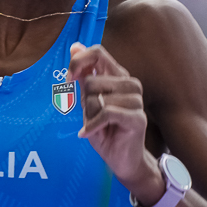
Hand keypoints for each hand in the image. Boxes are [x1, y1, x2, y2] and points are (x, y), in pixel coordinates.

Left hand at [69, 41, 158, 198]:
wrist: (121, 160)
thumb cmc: (104, 130)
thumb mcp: (88, 101)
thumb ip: (83, 75)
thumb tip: (75, 46)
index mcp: (118, 76)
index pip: (98, 52)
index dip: (79, 62)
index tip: (69, 79)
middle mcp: (130, 84)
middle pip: (92, 81)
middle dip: (84, 103)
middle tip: (93, 118)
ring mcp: (136, 100)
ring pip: (97, 99)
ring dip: (90, 116)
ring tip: (99, 126)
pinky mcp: (138, 118)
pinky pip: (106, 113)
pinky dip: (93, 125)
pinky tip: (89, 133)